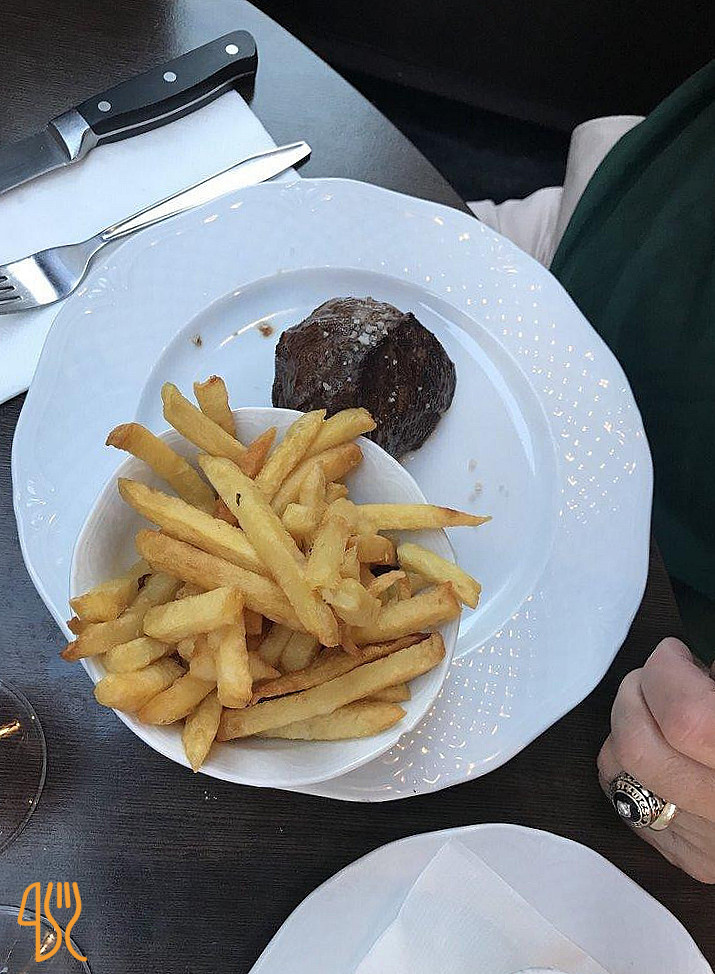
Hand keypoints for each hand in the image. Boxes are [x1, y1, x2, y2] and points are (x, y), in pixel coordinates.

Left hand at [598, 637, 714, 882]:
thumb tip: (697, 662)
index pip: (686, 719)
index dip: (668, 672)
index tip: (677, 654)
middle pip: (641, 747)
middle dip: (635, 694)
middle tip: (659, 675)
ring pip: (623, 774)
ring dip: (627, 728)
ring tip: (660, 709)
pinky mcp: (699, 863)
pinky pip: (631, 804)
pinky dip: (633, 767)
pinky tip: (666, 751)